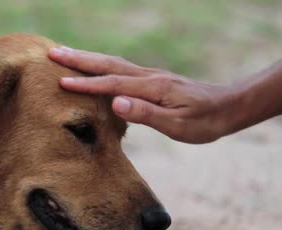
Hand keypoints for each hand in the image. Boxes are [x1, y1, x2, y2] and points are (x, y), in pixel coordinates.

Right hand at [49, 46, 242, 143]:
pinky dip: (102, 64)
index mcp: (152, 88)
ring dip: (88, 58)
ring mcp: (151, 76)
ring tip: (65, 54)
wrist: (229, 107)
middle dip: (79, 59)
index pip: (112, 84)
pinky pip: (121, 69)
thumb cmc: (205, 121)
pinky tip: (96, 67)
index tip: (60, 82)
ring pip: (113, 63)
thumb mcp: (178, 125)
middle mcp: (149, 77)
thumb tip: (115, 103)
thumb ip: (147, 113)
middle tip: (52, 53)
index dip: (86, 84)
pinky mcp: (153, 80)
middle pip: (108, 64)